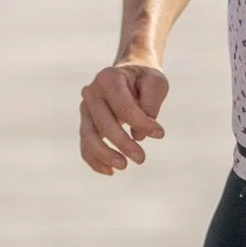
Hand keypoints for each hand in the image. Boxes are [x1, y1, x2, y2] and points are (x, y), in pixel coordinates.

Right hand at [80, 57, 169, 172]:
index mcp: (108, 78)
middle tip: (141, 159)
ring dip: (104, 155)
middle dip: (122, 143)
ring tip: (123, 166)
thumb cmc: (145, 80)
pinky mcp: (86, 123)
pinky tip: (110, 172)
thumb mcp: (156, 83)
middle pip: (103, 123)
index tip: (160, 134)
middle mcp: (91, 92)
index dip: (141, 123)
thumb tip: (138, 136)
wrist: (130, 75)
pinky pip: (85, 145)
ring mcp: (85, 109)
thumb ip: (150, 104)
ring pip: (88, 136)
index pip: (123, 106)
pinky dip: (95, 160)